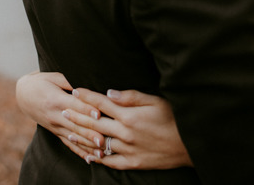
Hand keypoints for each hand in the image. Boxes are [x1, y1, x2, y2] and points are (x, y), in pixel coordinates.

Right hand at [15, 72, 103, 160]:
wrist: (23, 95)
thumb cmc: (41, 82)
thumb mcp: (53, 77)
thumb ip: (70, 81)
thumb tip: (86, 86)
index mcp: (55, 99)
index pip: (73, 105)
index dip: (86, 109)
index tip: (98, 114)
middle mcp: (54, 115)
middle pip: (74, 125)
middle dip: (89, 133)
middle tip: (103, 140)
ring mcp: (55, 126)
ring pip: (73, 137)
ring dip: (87, 146)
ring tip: (101, 153)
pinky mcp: (55, 132)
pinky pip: (68, 144)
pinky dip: (80, 152)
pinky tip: (91, 159)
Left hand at [62, 88, 192, 169]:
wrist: (190, 145)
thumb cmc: (175, 119)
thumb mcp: (156, 101)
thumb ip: (132, 96)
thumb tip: (110, 93)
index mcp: (130, 115)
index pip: (101, 103)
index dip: (87, 96)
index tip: (75, 90)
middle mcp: (125, 133)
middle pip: (94, 123)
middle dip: (77, 116)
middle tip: (63, 111)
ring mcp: (128, 149)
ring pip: (98, 144)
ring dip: (82, 138)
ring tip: (68, 133)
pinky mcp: (133, 163)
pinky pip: (110, 162)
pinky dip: (98, 159)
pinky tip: (88, 155)